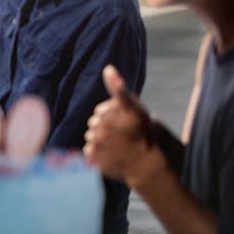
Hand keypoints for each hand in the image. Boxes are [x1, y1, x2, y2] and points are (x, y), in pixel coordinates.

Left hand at [84, 65, 158, 182]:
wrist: (145, 164)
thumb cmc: (141, 133)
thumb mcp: (135, 108)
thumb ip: (119, 89)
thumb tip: (107, 68)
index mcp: (115, 113)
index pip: (102, 110)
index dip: (110, 114)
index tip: (123, 125)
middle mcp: (105, 126)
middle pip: (94, 122)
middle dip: (104, 126)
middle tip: (121, 135)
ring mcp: (97, 142)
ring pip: (91, 135)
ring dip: (100, 139)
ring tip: (117, 145)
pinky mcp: (91, 156)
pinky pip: (88, 150)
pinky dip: (97, 152)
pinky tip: (111, 154)